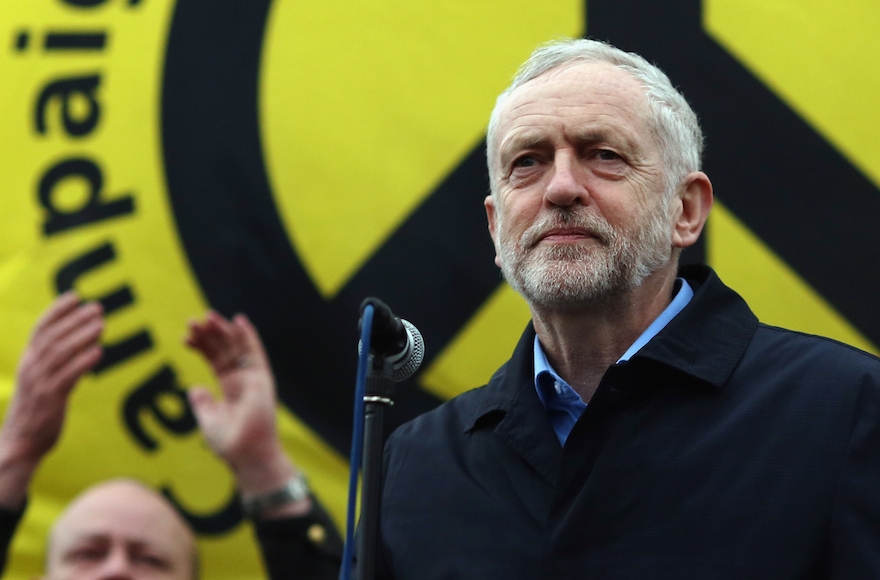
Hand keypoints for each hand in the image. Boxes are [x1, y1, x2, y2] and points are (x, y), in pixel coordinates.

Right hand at [0, 293, 102, 507]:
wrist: (20, 442)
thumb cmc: (36, 408)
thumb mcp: (42, 379)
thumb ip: (57, 361)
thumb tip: (85, 341)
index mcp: (28, 361)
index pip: (40, 329)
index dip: (57, 310)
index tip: (75, 296)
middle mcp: (31, 368)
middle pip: (53, 336)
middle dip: (75, 319)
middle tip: (97, 307)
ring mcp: (40, 383)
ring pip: (61, 353)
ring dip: (82, 336)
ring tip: (102, 324)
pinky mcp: (50, 400)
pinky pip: (68, 376)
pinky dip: (83, 362)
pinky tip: (99, 352)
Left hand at [186, 312, 309, 516]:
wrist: (247, 456)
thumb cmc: (230, 444)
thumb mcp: (208, 420)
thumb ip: (202, 402)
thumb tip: (194, 388)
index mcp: (229, 388)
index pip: (214, 360)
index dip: (200, 346)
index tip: (185, 336)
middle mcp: (242, 380)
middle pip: (224, 350)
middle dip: (209, 334)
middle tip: (192, 321)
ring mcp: (253, 378)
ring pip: (237, 347)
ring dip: (224, 330)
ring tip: (208, 316)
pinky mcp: (262, 380)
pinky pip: (255, 353)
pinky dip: (248, 336)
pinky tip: (238, 320)